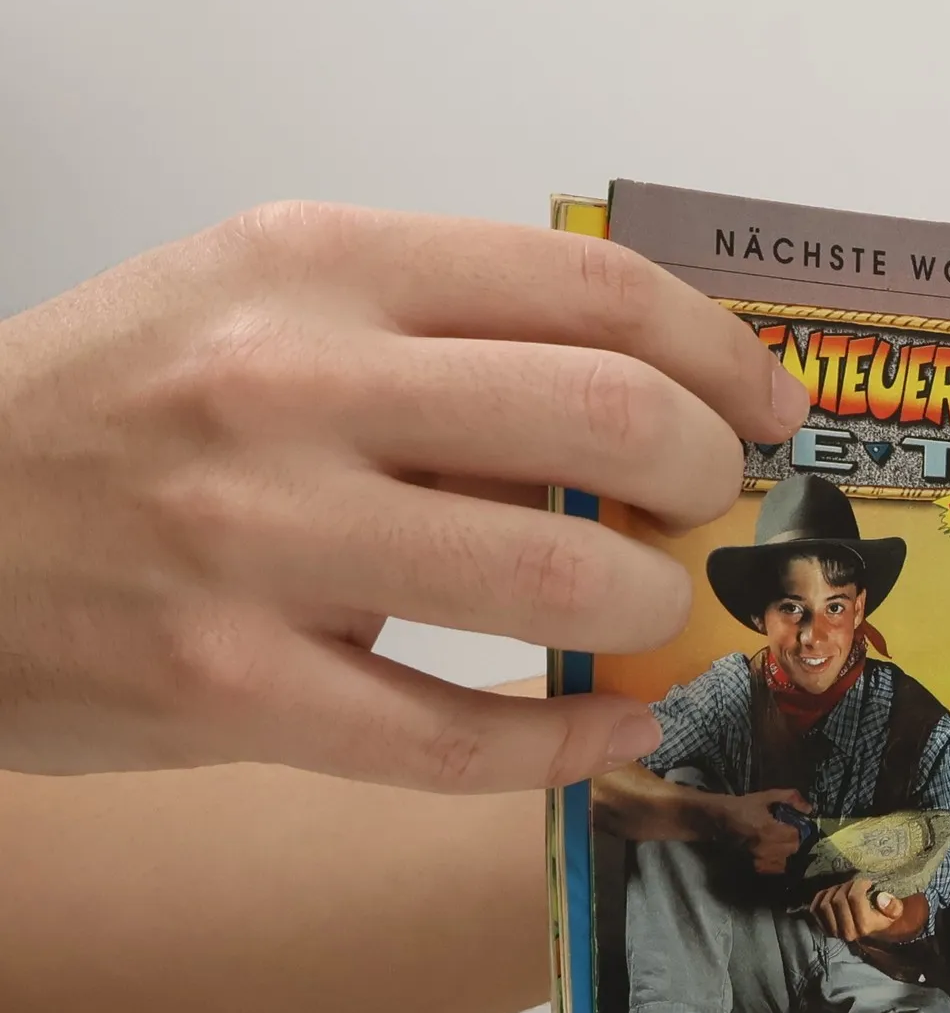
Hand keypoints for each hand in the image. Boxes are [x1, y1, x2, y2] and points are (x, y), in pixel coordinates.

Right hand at [0, 203, 808, 788]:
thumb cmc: (114, 420)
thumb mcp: (259, 321)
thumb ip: (440, 359)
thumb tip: (637, 434)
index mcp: (316, 269)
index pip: (589, 289)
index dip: (721, 356)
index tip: (771, 413)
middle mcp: (290, 385)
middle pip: (610, 420)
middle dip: (707, 483)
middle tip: (708, 520)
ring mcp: (256, 541)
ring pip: (556, 577)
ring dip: (649, 610)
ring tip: (647, 618)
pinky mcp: (231, 688)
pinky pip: (458, 740)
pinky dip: (569, 743)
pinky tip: (612, 734)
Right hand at [722, 789, 811, 873]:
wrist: (718, 819)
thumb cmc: (742, 806)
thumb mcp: (765, 797)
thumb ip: (789, 798)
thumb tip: (809, 808)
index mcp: (769, 829)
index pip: (795, 835)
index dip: (799, 829)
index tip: (796, 825)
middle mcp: (765, 846)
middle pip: (793, 849)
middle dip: (794, 840)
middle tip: (789, 834)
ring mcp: (758, 858)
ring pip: (785, 860)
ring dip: (786, 852)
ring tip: (781, 844)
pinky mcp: (753, 864)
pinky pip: (774, 868)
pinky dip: (778, 862)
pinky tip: (775, 853)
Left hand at [809, 874, 912, 942]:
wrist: (871, 930)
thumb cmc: (882, 916)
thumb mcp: (894, 911)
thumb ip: (893, 905)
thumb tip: (882, 898)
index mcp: (864, 927)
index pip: (854, 898)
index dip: (859, 884)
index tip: (867, 882)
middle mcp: (847, 933)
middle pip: (838, 900)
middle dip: (846, 886)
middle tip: (854, 884)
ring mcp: (833, 932)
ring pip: (825, 904)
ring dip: (833, 891)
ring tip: (843, 888)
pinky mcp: (823, 929)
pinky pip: (814, 909)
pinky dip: (820, 897)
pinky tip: (831, 893)